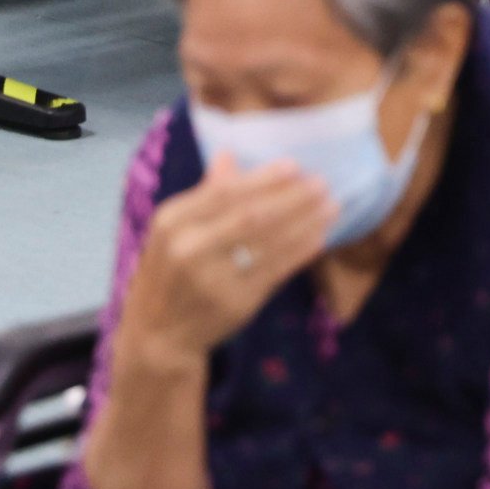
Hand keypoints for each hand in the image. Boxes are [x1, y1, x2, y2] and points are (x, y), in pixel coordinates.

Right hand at [124, 160, 338, 364]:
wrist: (159, 333)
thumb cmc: (169, 272)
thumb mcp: (172, 230)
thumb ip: (203, 195)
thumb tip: (228, 154)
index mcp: (172, 222)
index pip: (223, 193)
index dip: (261, 179)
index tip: (293, 166)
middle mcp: (189, 249)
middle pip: (250, 216)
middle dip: (291, 198)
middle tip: (322, 183)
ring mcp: (213, 279)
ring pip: (268, 243)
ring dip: (305, 222)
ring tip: (330, 206)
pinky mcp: (235, 304)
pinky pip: (275, 271)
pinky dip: (299, 252)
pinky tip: (318, 237)